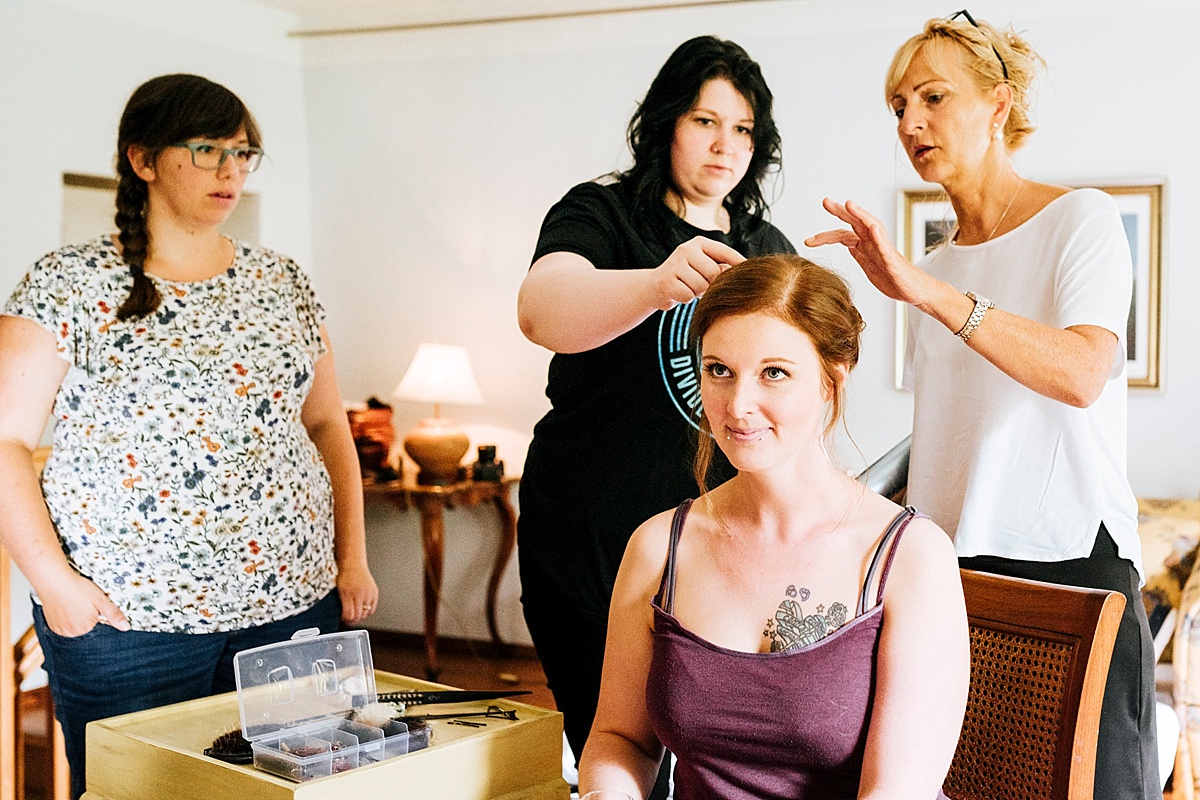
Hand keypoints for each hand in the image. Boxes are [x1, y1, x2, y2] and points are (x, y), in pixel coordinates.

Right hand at [38, 572, 129, 636]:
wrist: (53, 580)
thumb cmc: (77, 589)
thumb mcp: (101, 600)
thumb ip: (114, 615)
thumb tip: (126, 627)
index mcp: (85, 629)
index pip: (98, 629)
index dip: (99, 617)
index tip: (95, 607)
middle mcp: (70, 634)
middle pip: (86, 629)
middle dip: (89, 619)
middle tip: (84, 604)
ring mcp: (59, 630)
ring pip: (74, 628)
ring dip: (77, 620)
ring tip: (76, 605)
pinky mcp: (51, 625)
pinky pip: (63, 626)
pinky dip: (67, 619)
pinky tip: (68, 607)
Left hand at [337, 561, 379, 622]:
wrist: (353, 564)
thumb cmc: (344, 576)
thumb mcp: (339, 591)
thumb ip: (342, 604)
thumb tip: (345, 617)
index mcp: (347, 594)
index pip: (349, 615)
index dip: (346, 619)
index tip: (344, 618)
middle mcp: (359, 594)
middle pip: (358, 616)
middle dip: (353, 619)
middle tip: (350, 617)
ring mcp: (368, 593)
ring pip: (365, 614)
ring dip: (360, 615)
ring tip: (356, 611)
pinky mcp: (375, 592)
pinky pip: (372, 609)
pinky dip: (368, 611)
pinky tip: (363, 608)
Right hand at [645, 236, 744, 310]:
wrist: (654, 287)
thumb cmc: (686, 278)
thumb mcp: (703, 268)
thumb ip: (720, 267)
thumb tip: (740, 272)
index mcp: (699, 243)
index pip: (725, 253)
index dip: (739, 264)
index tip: (753, 274)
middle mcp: (686, 249)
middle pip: (714, 273)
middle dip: (711, 284)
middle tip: (701, 285)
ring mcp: (674, 264)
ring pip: (701, 286)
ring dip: (697, 292)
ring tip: (689, 288)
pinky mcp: (666, 281)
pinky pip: (687, 295)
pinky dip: (686, 299)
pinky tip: (679, 293)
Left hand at [805, 198, 930, 306]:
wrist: (915, 291)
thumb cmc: (894, 279)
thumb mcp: (869, 268)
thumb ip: (859, 255)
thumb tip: (847, 244)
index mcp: (866, 247)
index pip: (843, 234)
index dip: (826, 236)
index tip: (808, 241)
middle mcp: (874, 244)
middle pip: (856, 222)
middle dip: (840, 212)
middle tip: (825, 201)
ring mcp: (884, 250)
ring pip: (872, 227)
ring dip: (861, 215)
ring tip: (849, 205)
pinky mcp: (893, 261)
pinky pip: (886, 247)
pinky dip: (880, 237)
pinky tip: (872, 229)